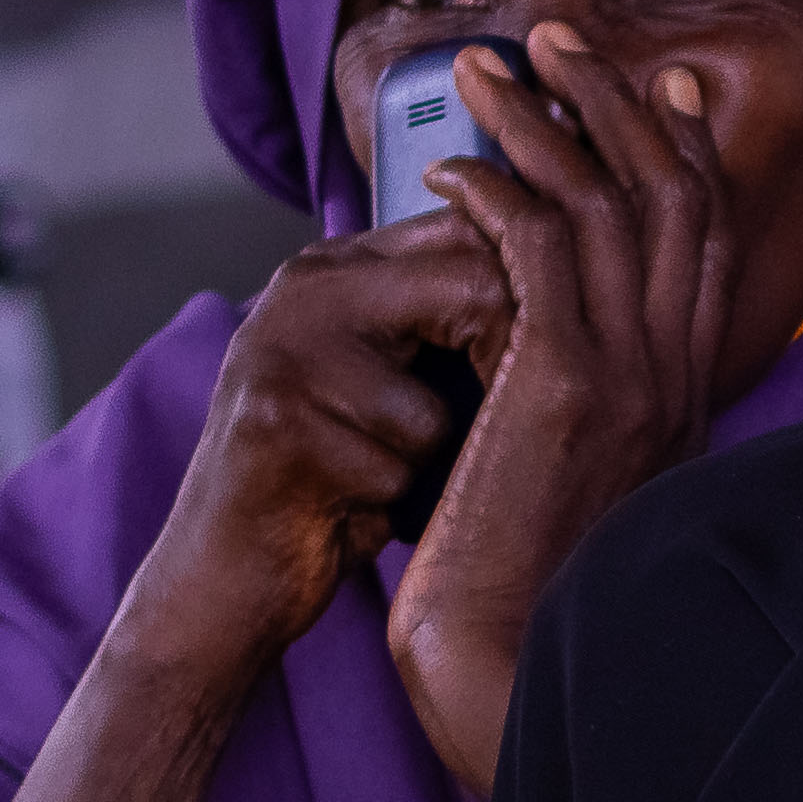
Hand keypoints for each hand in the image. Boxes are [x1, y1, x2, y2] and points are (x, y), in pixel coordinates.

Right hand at [125, 210, 512, 683]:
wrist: (224, 571)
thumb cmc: (336, 476)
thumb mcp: (392, 378)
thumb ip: (451, 319)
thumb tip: (578, 282)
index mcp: (337, 266)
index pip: (473, 230)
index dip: (537, 299)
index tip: (542, 371)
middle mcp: (305, 289)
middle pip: (474, 292)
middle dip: (505, 377)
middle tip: (493, 435)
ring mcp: (282, 352)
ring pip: (435, 404)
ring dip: (434, 461)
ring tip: (390, 477)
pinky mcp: (274, 425)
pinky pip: (397, 465)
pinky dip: (395, 503)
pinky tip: (350, 507)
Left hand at [388, 24, 738, 784]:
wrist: (510, 676)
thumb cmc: (520, 599)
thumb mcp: (573, 485)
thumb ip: (582, 412)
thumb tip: (544, 353)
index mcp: (686, 398)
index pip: (703, 240)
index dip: (678, 147)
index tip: (646, 83)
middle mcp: (677, 378)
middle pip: (673, 196)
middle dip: (612, 102)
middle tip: (551, 37)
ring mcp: (630, 381)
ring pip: (608, 204)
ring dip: (543, 121)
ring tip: (482, 68)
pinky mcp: (565, 391)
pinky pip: (541, 252)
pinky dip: (500, 194)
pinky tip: (455, 171)